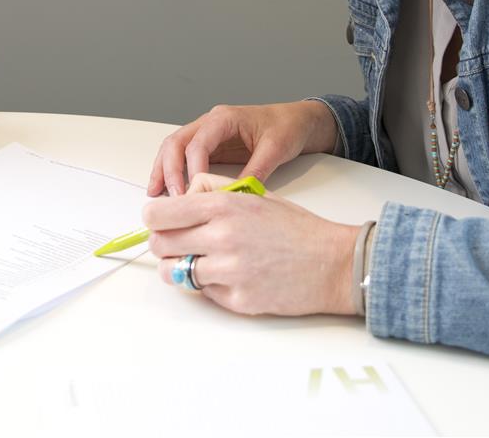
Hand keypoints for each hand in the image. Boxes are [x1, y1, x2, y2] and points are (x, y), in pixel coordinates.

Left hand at [144, 173, 361, 316]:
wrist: (334, 263)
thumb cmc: (297, 228)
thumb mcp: (254, 193)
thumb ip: (213, 188)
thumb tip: (182, 194)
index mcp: (223, 206)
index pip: (158, 214)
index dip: (154, 219)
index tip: (160, 223)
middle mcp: (221, 238)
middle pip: (159, 244)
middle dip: (164, 243)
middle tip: (180, 242)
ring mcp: (228, 272)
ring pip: (174, 273)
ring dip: (181, 268)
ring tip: (202, 261)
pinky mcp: (236, 300)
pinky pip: (203, 293)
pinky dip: (211, 286)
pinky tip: (233, 276)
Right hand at [148, 99, 335, 196]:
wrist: (297, 121)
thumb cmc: (287, 127)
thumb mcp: (275, 149)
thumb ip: (256, 171)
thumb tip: (237, 195)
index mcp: (225, 118)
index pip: (198, 142)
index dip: (192, 168)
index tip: (193, 192)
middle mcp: (210, 123)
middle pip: (176, 143)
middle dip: (169, 170)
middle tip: (172, 198)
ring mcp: (207, 134)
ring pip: (174, 149)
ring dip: (163, 171)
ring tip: (157, 195)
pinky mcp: (209, 147)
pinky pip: (183, 157)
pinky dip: (172, 172)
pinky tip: (166, 190)